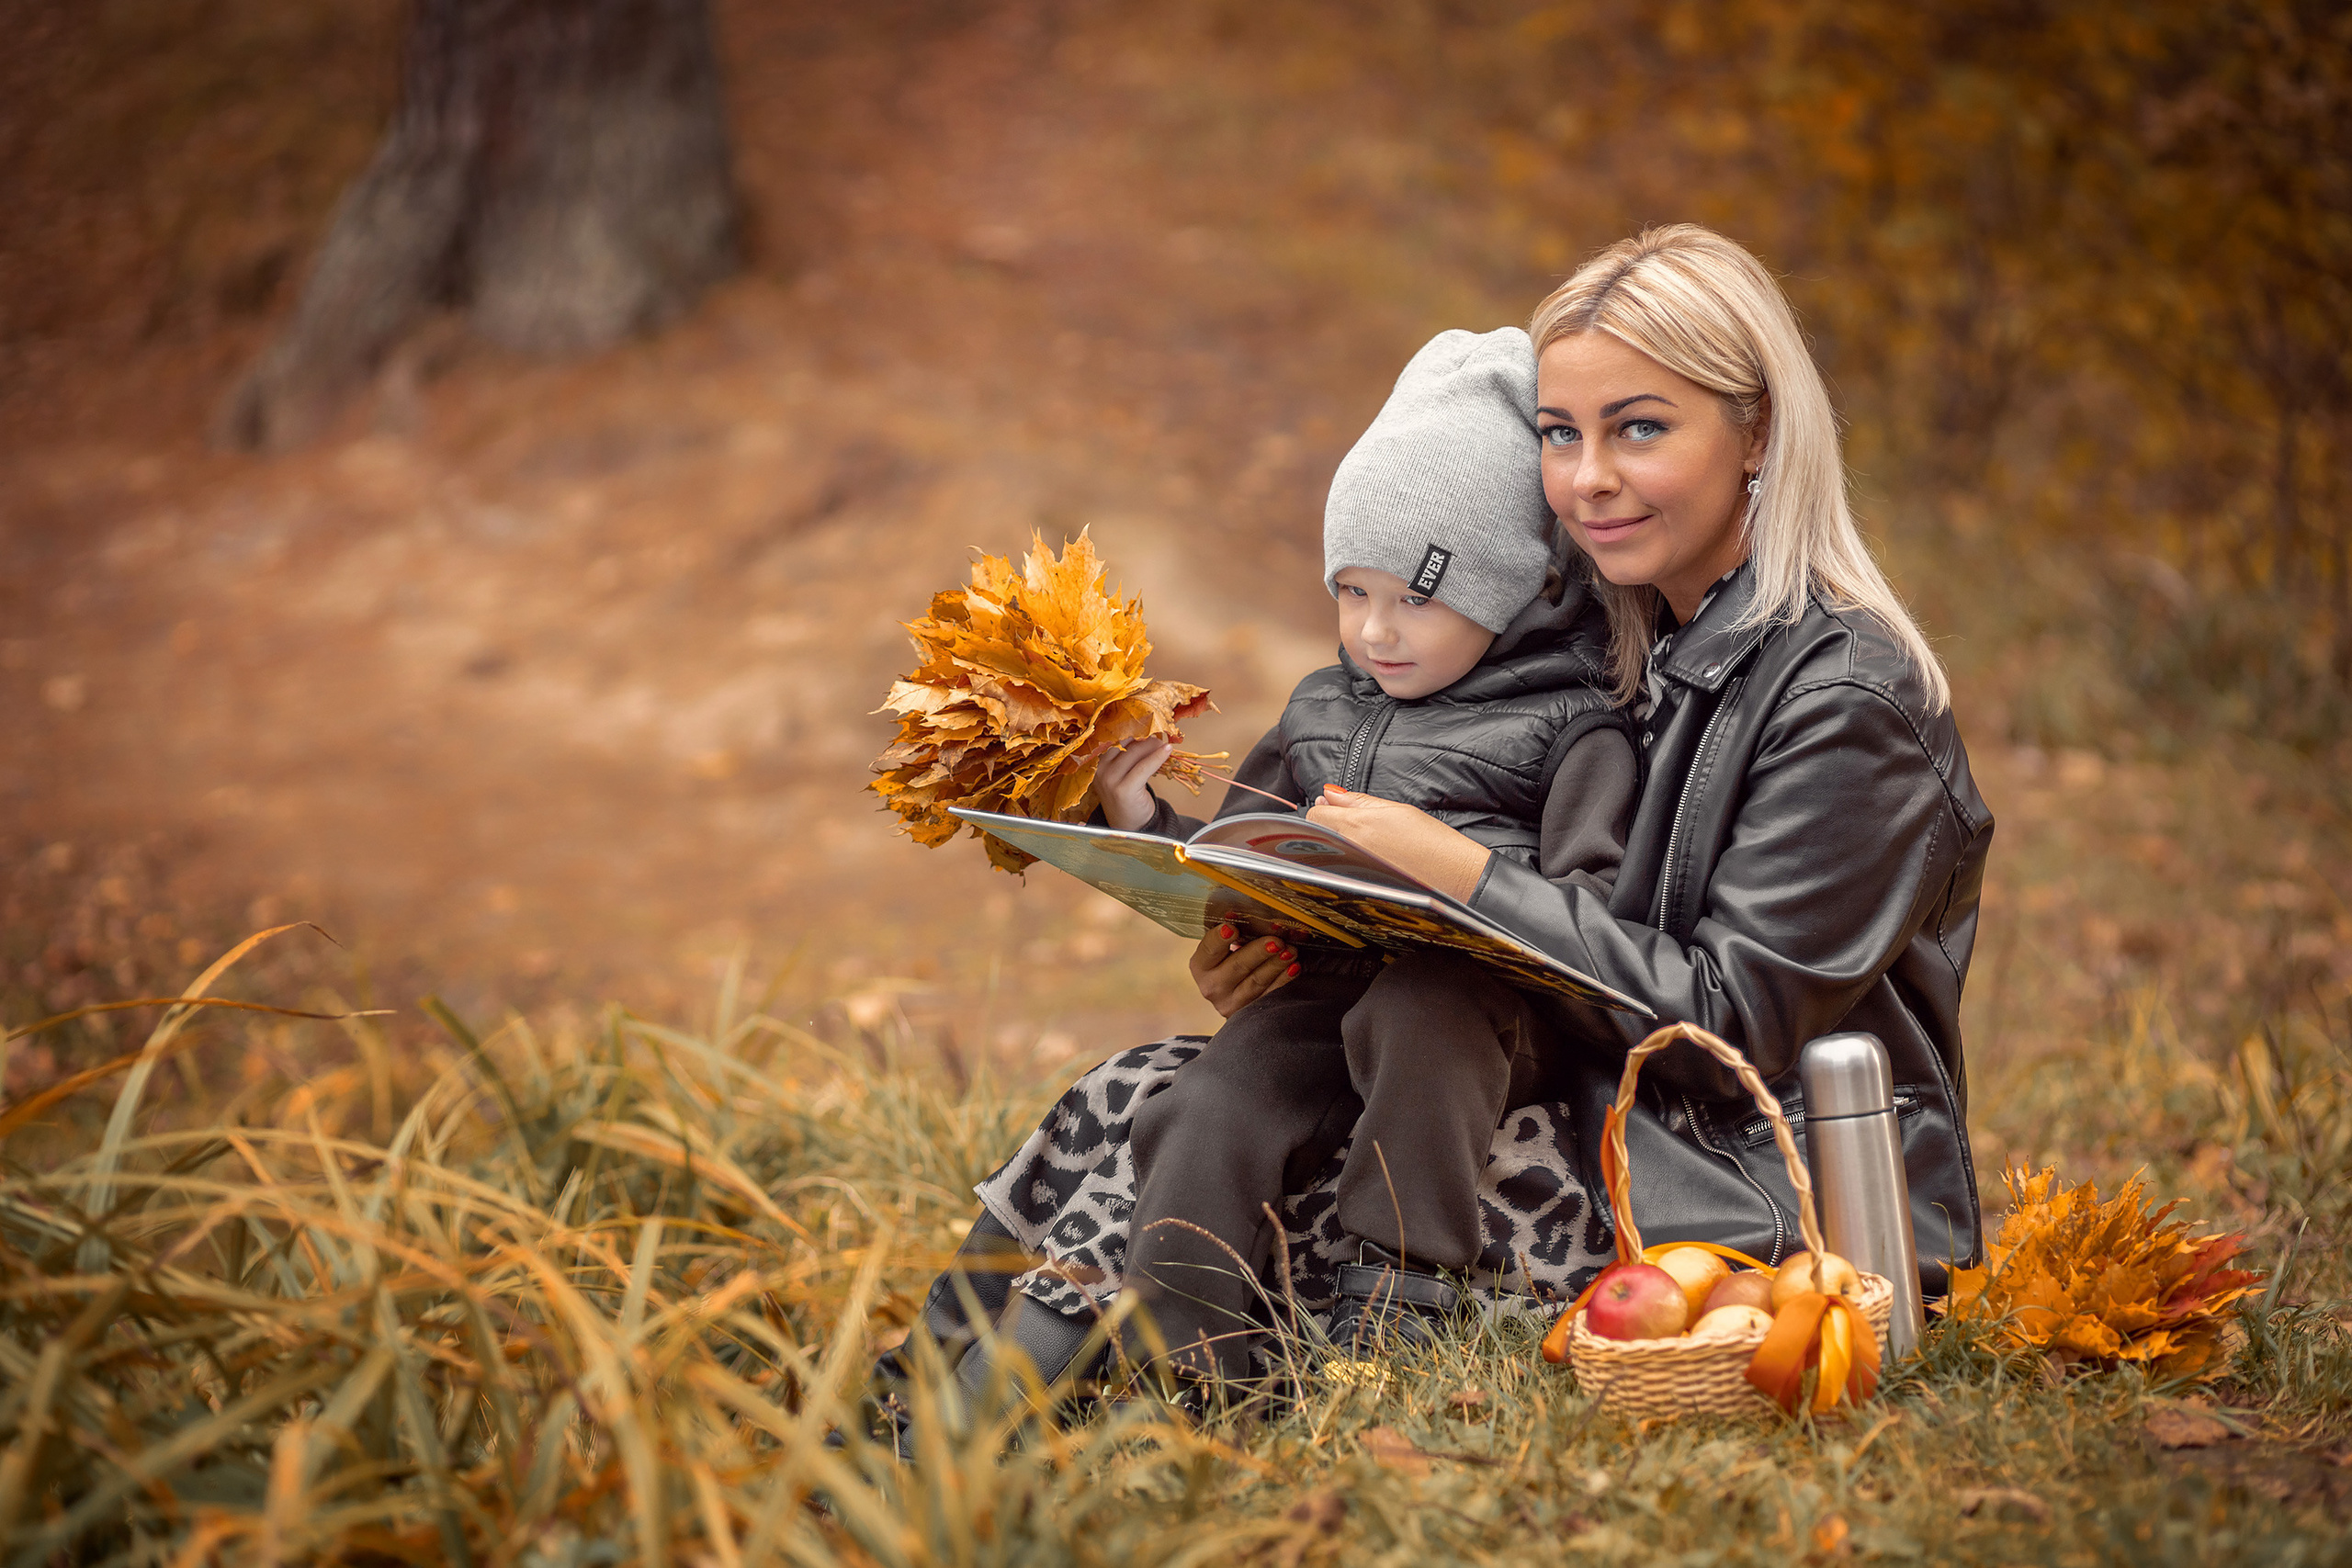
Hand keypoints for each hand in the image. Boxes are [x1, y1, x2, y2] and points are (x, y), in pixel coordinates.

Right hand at [1095, 737, 1172, 831]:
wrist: (1129, 827)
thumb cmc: (1128, 798)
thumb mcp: (1122, 775)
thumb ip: (1128, 757)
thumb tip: (1149, 733)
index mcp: (1097, 763)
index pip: (1114, 738)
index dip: (1132, 729)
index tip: (1148, 723)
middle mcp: (1100, 770)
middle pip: (1124, 743)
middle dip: (1144, 735)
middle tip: (1160, 734)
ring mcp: (1110, 781)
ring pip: (1134, 753)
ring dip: (1152, 745)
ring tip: (1164, 744)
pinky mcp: (1124, 790)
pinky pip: (1144, 767)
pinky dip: (1157, 757)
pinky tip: (1167, 751)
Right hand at [1189, 922, 1297, 1017]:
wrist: (1232, 993)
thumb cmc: (1228, 960)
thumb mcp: (1223, 948)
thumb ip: (1231, 934)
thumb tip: (1251, 911)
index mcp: (1201, 965)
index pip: (1208, 950)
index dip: (1219, 939)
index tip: (1231, 928)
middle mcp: (1212, 986)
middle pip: (1237, 966)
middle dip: (1258, 952)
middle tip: (1276, 941)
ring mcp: (1231, 1003)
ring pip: (1256, 982)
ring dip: (1275, 964)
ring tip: (1290, 951)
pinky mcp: (1250, 1012)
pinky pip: (1270, 995)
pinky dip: (1283, 981)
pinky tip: (1293, 967)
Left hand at [1304, 786, 1492, 901]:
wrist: (1456, 878)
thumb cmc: (1434, 843)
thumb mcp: (1398, 810)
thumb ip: (1358, 801)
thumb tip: (1329, 793)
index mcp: (1356, 826)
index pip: (1314, 814)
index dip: (1323, 809)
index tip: (1335, 808)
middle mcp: (1348, 851)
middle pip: (1315, 834)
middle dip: (1326, 826)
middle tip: (1354, 824)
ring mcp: (1351, 872)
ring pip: (1325, 853)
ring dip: (1335, 844)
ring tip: (1366, 842)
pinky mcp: (1358, 888)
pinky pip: (1339, 870)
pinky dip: (1345, 861)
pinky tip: (1368, 859)